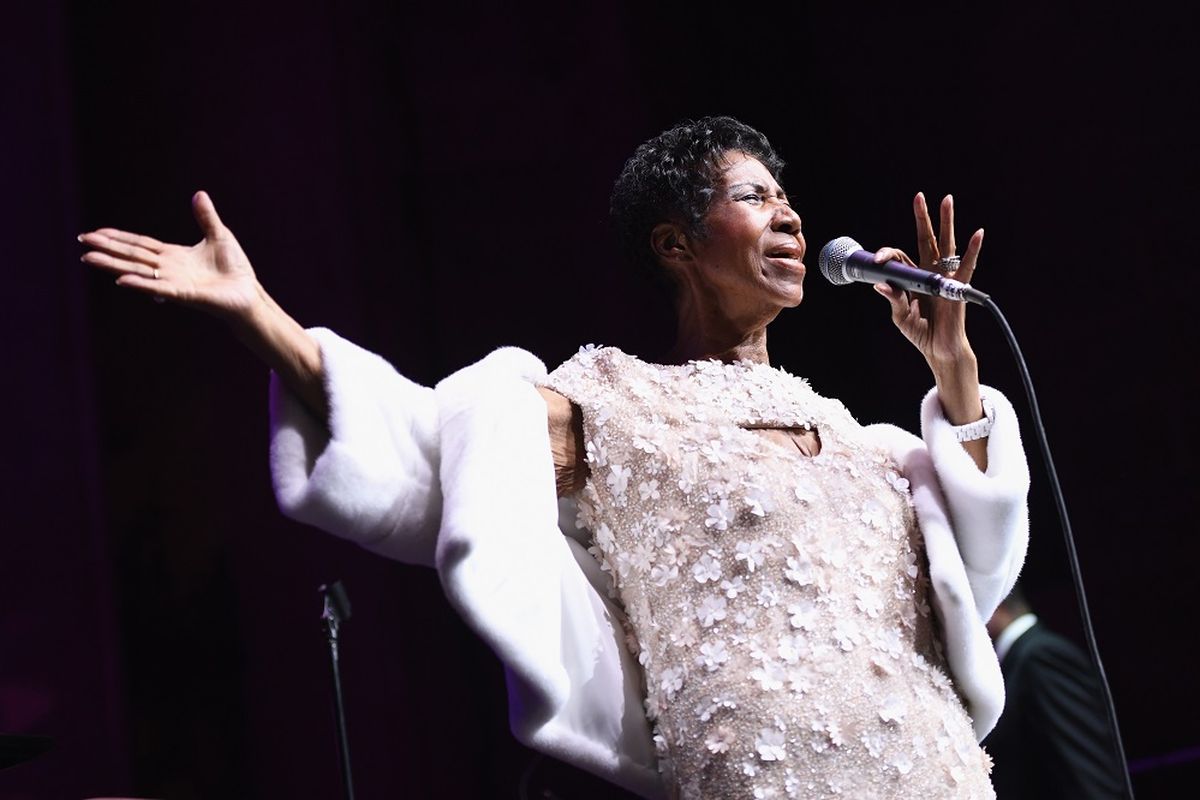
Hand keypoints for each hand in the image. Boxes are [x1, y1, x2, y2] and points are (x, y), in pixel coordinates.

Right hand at [80, 191, 260, 321]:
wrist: (249, 293)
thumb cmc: (235, 269)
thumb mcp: (219, 236)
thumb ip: (205, 217)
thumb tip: (199, 194)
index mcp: (174, 256)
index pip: (140, 245)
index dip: (118, 238)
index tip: (96, 232)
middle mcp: (169, 269)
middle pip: (133, 256)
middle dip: (107, 248)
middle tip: (82, 241)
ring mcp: (175, 282)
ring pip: (139, 272)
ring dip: (114, 265)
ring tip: (89, 258)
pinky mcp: (186, 295)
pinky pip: (160, 288)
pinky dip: (142, 284)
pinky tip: (122, 280)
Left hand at [871, 193, 982, 372]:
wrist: (938, 349)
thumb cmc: (921, 332)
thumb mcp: (900, 317)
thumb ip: (894, 300)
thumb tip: (881, 286)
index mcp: (913, 277)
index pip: (899, 257)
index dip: (888, 254)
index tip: (877, 260)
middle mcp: (929, 272)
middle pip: (927, 239)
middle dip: (923, 218)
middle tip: (919, 197)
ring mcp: (944, 277)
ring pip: (946, 244)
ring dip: (947, 222)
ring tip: (947, 199)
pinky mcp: (958, 287)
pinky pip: (967, 266)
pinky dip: (973, 249)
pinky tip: (977, 233)